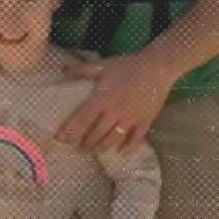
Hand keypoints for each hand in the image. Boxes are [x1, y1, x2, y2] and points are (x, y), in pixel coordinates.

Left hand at [56, 51, 174, 154]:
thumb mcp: (103, 65)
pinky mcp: (144, 122)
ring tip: (96, 150)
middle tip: (79, 147)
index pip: (81, 119)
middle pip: (96, 133)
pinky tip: (122, 153)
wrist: (157, 67)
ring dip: (102, 147)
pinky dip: (128, 149)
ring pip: (113, 139)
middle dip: (85, 143)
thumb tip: (63, 69)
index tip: (61, 139)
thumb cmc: (128, 65)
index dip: (70, 130)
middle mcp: (114, 111)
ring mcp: (130, 118)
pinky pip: (135, 140)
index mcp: (102, 98)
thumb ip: (83, 69)